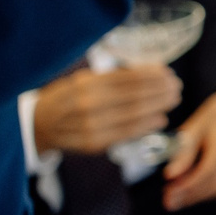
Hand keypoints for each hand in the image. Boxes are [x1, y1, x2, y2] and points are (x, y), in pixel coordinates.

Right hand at [31, 63, 180, 153]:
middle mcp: (88, 105)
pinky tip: (160, 119)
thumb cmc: (67, 97)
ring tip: (173, 99)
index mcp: (86, 85)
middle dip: (160, 91)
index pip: (128, 78)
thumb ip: (115, 76)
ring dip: (158, 107)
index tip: (168, 72)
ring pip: (133, 116)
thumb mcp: (84, 79)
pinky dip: (146, 126)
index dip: (153, 76)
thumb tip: (153, 70)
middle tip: (176, 86)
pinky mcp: (93, 144)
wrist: (39, 125)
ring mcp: (90, 127)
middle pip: (135, 97)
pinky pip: (125, 134)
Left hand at [161, 91, 215, 209]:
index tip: (169, 191)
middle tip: (168, 201)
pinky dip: (206, 192)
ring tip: (174, 198)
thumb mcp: (193, 128)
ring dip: (196, 196)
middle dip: (190, 195)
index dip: (188, 184)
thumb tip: (170, 175)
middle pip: (215, 183)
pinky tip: (190, 192)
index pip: (209, 169)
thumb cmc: (213, 117)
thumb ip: (183, 152)